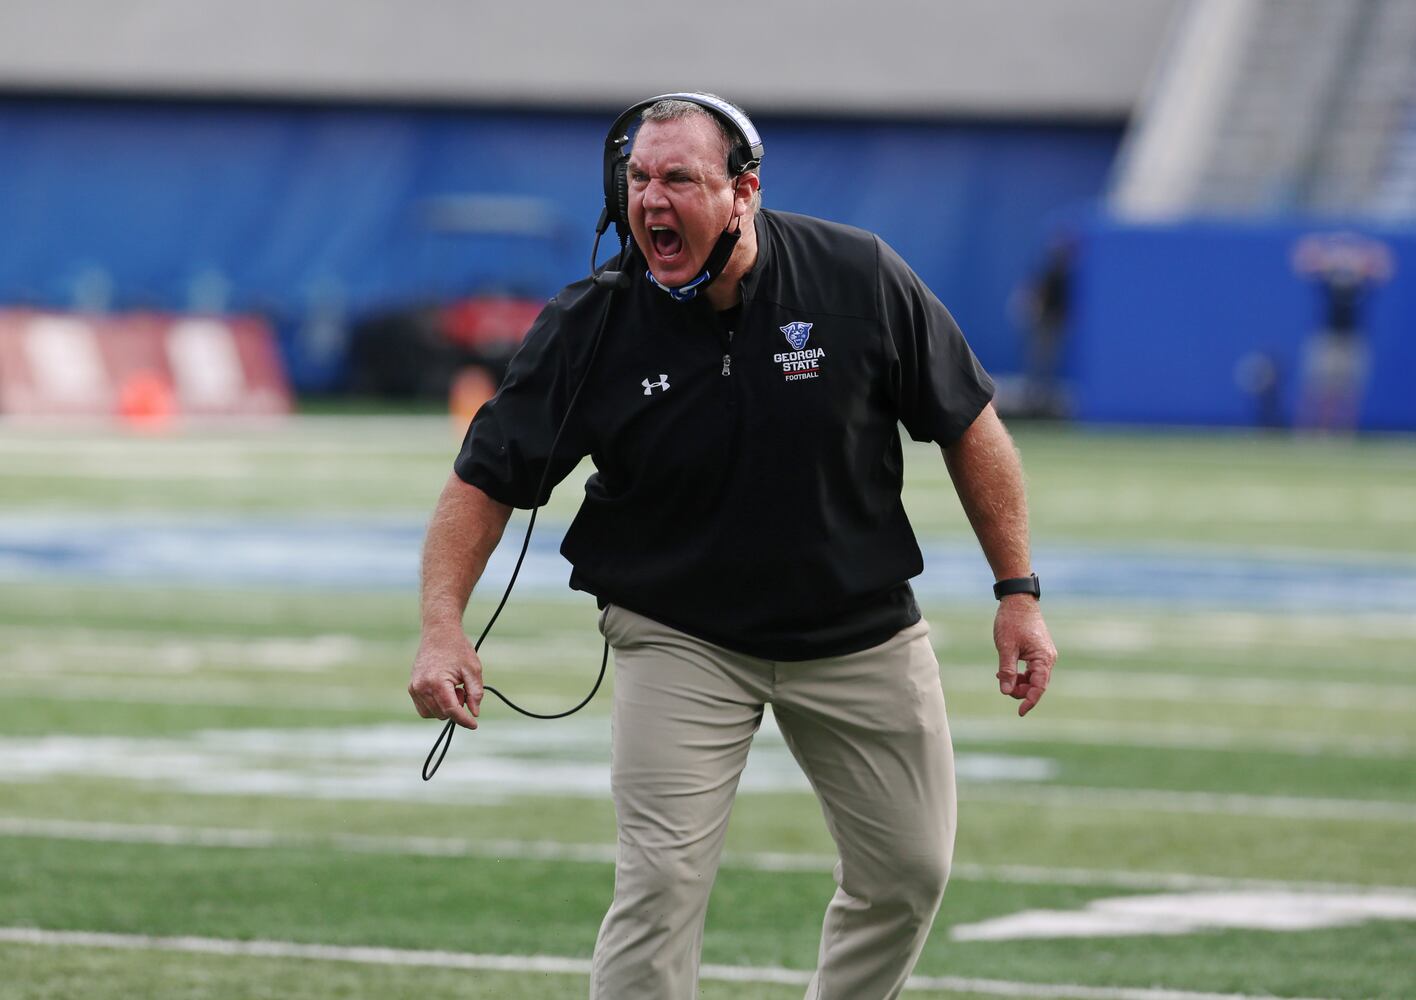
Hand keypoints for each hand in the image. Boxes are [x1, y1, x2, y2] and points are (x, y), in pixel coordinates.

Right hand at [408, 623, 483, 729]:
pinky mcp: (412, 687)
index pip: (451, 711)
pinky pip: (424, 708)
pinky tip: (444, 690)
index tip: (474, 725)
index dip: (464, 720)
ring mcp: (414, 688)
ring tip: (453, 687)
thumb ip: (475, 693)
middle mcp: (421, 687)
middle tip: (462, 688)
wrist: (439, 632)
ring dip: (445, 707)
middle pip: (442, 714)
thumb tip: (474, 713)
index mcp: (437, 682)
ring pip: (432, 714)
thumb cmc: (458, 648)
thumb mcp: (473, 669)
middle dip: (456, 707)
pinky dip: (436, 705)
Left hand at [993, 596, 1056, 717]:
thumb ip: (1007, 670)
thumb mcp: (1006, 647)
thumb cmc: (1012, 621)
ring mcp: (1044, 654)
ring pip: (1033, 677)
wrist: (1018, 600)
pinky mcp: (1038, 651)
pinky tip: (1005, 671)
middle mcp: (1047, 658)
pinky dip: (1019, 673)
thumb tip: (1006, 692)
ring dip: (1019, 682)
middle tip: (1003, 685)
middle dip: (1021, 690)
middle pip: (1037, 684)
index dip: (1029, 701)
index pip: (1039, 687)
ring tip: (1001, 675)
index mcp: (1043, 658)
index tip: (1020, 712)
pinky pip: (1031, 669)